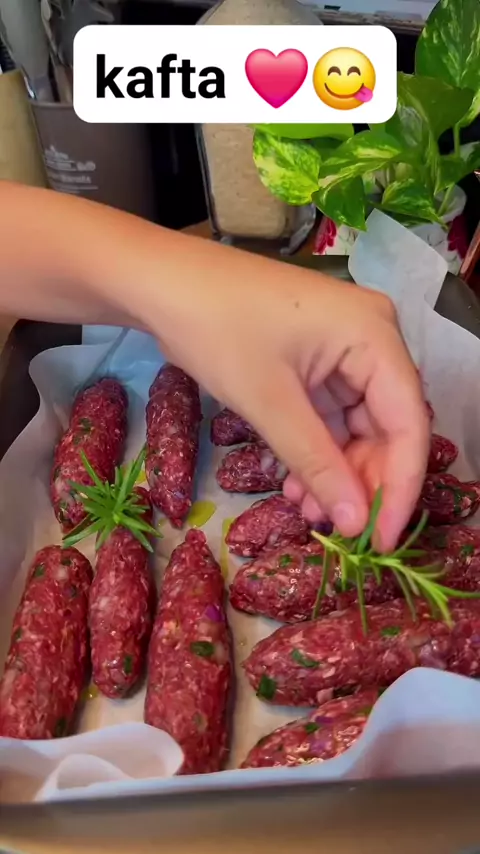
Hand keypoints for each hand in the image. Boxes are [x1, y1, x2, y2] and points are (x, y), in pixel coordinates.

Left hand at [142, 243, 429, 550]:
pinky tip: (297, 485)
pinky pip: (330, 414)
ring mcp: (344, 347)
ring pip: (357, 426)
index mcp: (374, 334)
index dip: (400, 487)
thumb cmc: (215, 329)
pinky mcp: (317, 357)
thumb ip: (317, 462)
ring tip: (306, 512)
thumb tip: (356, 522)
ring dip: (335, 471)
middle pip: (387, 426)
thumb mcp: (269, 402)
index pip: (409, 423)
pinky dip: (316, 450)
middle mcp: (371, 337)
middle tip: (335, 530)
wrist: (159, 282)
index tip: (380, 541)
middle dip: (361, 482)